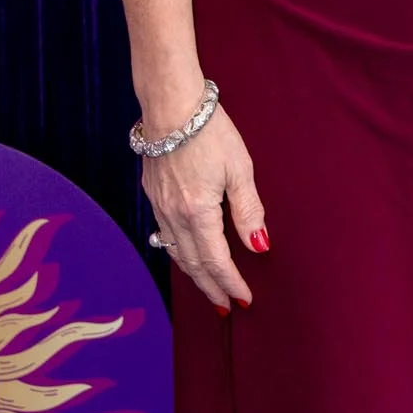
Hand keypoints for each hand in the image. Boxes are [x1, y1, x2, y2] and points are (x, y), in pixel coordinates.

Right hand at [142, 105, 267, 312]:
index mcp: (198, 213)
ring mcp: (159, 206)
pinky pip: (165, 235)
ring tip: (209, 287)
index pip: (216, 261)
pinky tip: (186, 253)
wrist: (171, 106)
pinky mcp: (153, 194)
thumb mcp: (239, 168)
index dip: (230, 283)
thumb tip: (259, 245)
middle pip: (193, 264)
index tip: (243, 299)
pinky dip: (178, 253)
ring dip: (194, 274)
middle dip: (211, 287)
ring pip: (176, 252)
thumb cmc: (210, 132)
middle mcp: (174, 216)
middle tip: (225, 307)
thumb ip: (248, 210)